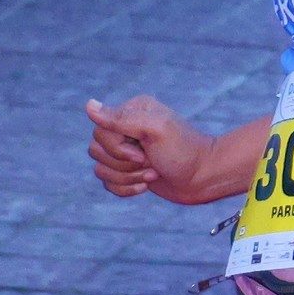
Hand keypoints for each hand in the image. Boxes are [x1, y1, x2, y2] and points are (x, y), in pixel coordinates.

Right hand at [85, 94, 227, 203]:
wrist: (205, 178)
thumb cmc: (184, 152)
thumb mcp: (156, 130)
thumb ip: (122, 118)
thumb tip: (89, 105)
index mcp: (132, 111)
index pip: (100, 131)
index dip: (118, 148)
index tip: (145, 151)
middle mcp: (125, 128)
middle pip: (96, 151)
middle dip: (125, 164)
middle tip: (152, 161)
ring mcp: (126, 150)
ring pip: (100, 169)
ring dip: (128, 177)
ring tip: (154, 173)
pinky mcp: (127, 170)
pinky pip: (107, 183)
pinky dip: (126, 188)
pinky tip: (148, 184)